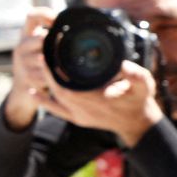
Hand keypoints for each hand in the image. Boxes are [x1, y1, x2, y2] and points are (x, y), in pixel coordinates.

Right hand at [4, 7, 57, 130]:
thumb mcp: (42, 48)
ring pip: (44, 59)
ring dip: (56, 64)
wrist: (23, 93)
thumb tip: (82, 23)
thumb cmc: (39, 66)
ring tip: (66, 68)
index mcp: (26, 36)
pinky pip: (45, 77)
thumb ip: (53, 37)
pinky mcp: (25, 79)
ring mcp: (21, 64)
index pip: (31, 16)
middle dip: (54, 45)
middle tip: (66, 51)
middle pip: (40, 38)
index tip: (57, 19)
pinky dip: (54, 79)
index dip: (45, 14)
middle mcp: (21, 47)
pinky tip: (60, 81)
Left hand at [41, 60, 163, 146]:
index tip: (48, 55)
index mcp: (97, 100)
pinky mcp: (77, 119)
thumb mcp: (144, 85)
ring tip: (39, 64)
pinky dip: (43, 102)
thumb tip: (124, 66)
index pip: (68, 86)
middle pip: (57, 90)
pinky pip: (57, 111)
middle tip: (42, 53)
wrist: (138, 123)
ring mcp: (80, 116)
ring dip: (45, 83)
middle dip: (47, 73)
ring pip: (55, 99)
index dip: (55, 72)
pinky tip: (32, 93)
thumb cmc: (140, 100)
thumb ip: (136, 75)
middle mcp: (85, 110)